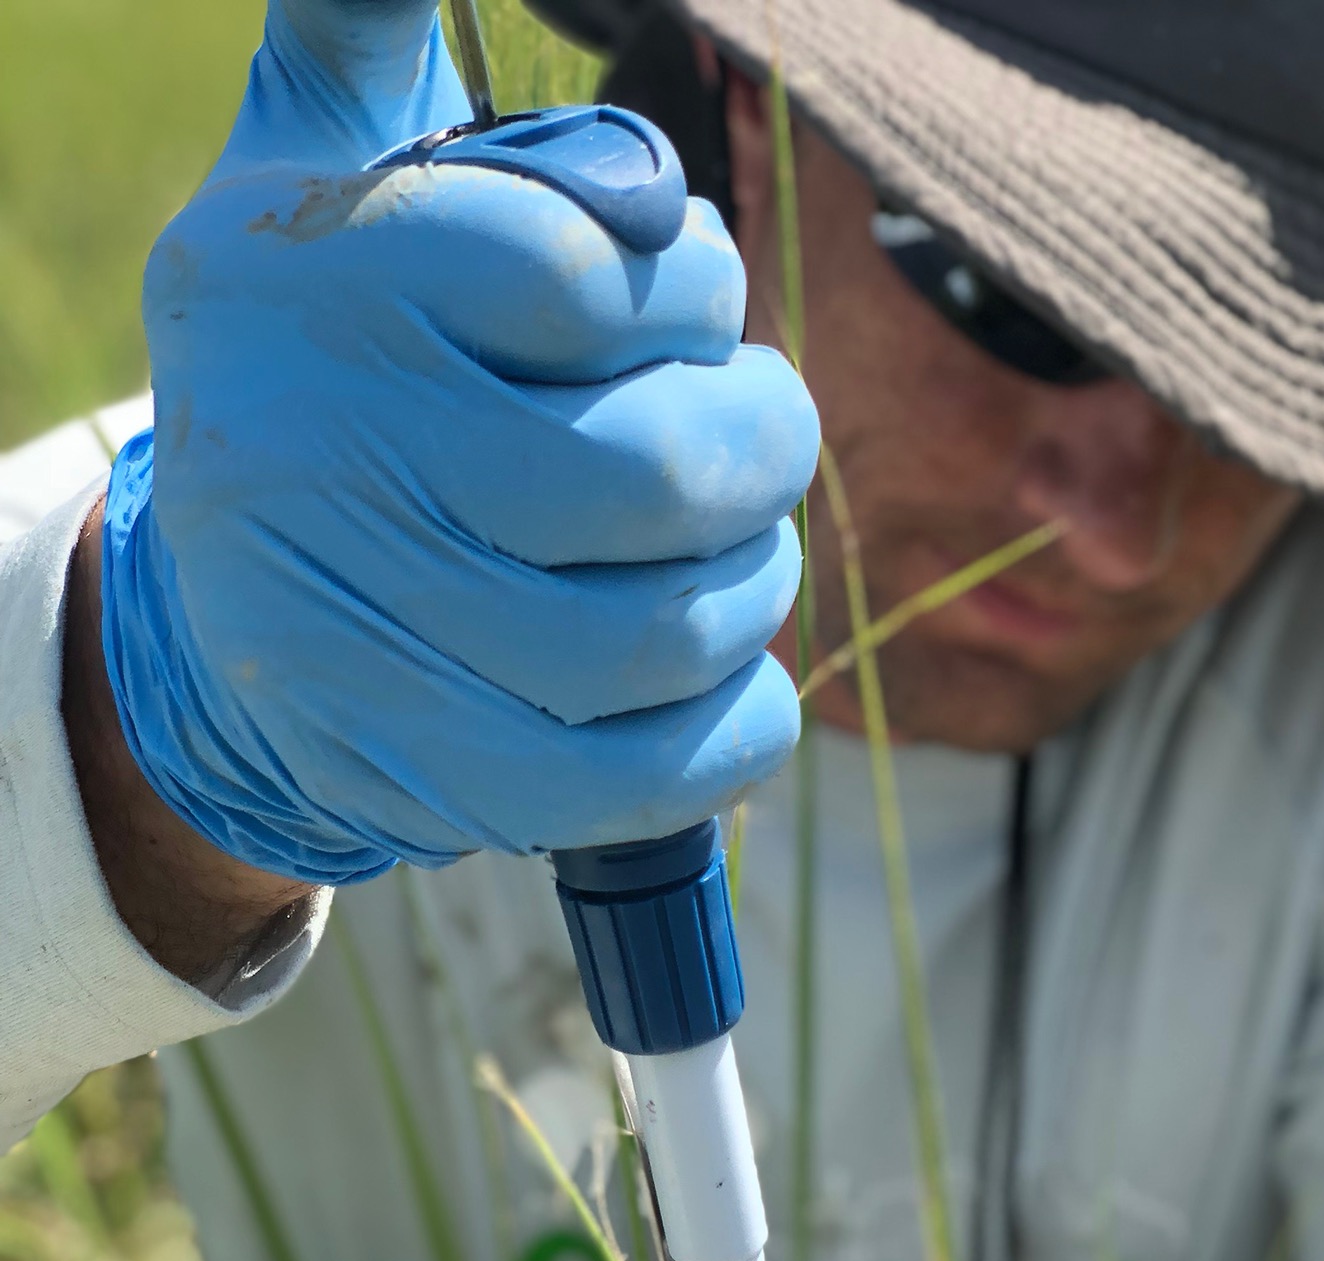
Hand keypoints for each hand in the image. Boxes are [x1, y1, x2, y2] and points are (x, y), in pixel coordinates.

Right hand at [98, 0, 816, 886]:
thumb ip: (364, 38)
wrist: (211, 612)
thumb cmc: (322, 366)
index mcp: (321, 282)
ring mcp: (364, 631)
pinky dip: (731, 734)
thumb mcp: (314, 177)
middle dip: (759, 449)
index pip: (575, 272)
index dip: (687, 287)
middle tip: (766, 433)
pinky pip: (629, 778)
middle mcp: (325, 455)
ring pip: (650, 635)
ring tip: (748, 556)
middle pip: (641, 474)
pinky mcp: (419, 769)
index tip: (692, 298)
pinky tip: (744, 684)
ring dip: (753, 591)